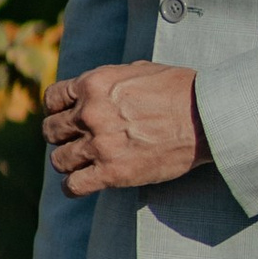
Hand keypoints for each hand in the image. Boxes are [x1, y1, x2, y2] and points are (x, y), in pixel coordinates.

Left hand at [42, 61, 204, 192]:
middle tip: (77, 142)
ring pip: (59, 160)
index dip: (58, 110)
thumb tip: (96, 90)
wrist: (205, 116)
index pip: (52, 99)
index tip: (68, 119)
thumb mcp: (139, 71)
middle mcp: (90, 113)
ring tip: (83, 163)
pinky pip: (73, 186)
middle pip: (51, 131)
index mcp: (94, 84)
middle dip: (62, 137)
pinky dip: (74, 187)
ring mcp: (99, 144)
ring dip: (69, 163)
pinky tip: (84, 183)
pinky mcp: (112, 172)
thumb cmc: (179, 90)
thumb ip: (110, 80)